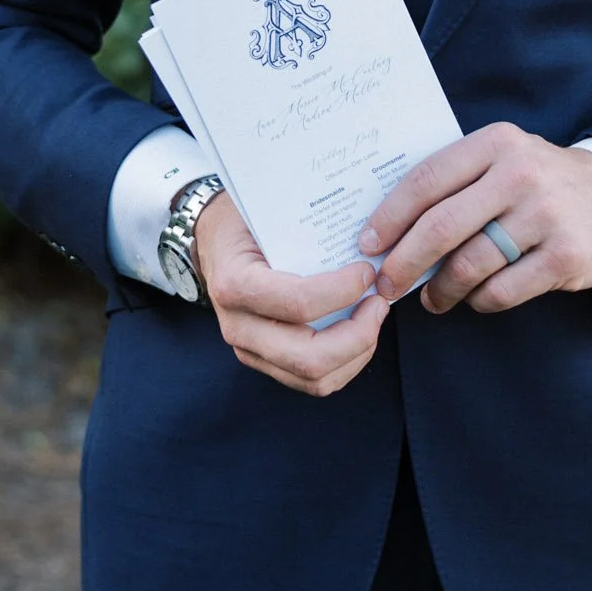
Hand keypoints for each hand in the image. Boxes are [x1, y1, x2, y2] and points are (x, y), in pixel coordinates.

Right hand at [193, 192, 389, 396]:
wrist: (212, 240)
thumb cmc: (245, 219)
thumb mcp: (265, 209)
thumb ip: (306, 222)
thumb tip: (366, 231)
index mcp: (236, 284)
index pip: (297, 303)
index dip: (342, 292)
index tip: (367, 272)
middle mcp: (238, 326)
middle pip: (308, 357)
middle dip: (358, 336)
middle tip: (379, 303)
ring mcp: (250, 350)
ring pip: (314, 379)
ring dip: (357, 353)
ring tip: (373, 317)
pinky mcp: (264, 362)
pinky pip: (311, 381)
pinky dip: (345, 363)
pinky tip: (358, 331)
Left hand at [358, 124, 591, 316]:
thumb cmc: (536, 180)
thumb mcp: (501, 158)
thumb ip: (455, 181)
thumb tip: (389, 229)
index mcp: (497, 143)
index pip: (428, 180)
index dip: (390, 216)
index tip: (368, 243)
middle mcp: (521, 174)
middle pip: (441, 227)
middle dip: (404, 262)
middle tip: (387, 284)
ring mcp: (546, 216)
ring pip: (469, 265)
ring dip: (441, 290)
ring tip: (432, 298)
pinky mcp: (565, 256)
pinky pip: (501, 291)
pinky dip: (479, 301)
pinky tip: (475, 296)